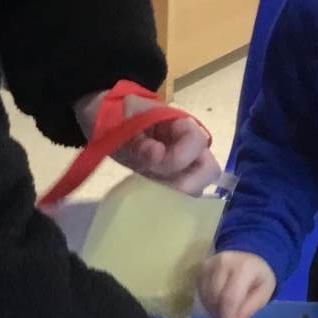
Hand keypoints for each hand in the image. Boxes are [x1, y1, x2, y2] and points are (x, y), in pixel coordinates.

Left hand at [74, 88, 220, 194]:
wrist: (108, 124)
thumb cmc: (119, 117)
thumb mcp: (124, 122)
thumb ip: (139, 138)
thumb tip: (157, 154)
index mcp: (182, 124)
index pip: (197, 142)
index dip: (179, 157)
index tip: (154, 163)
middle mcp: (191, 146)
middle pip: (209, 169)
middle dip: (189, 183)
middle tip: (162, 188)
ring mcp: (185, 165)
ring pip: (199, 185)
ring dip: (179, 193)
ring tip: (153, 191)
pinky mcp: (174, 180)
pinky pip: (183, 194)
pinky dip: (171, 200)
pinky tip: (151, 197)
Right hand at [197, 249, 275, 317]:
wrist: (251, 257)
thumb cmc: (259, 277)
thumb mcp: (262, 295)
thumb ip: (247, 310)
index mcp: (244, 268)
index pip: (230, 298)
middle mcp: (224, 262)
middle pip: (215, 297)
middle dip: (220, 316)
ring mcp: (210, 263)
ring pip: (206, 296)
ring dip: (213, 310)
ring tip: (224, 314)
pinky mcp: (201, 267)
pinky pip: (200, 291)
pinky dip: (208, 302)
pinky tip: (218, 304)